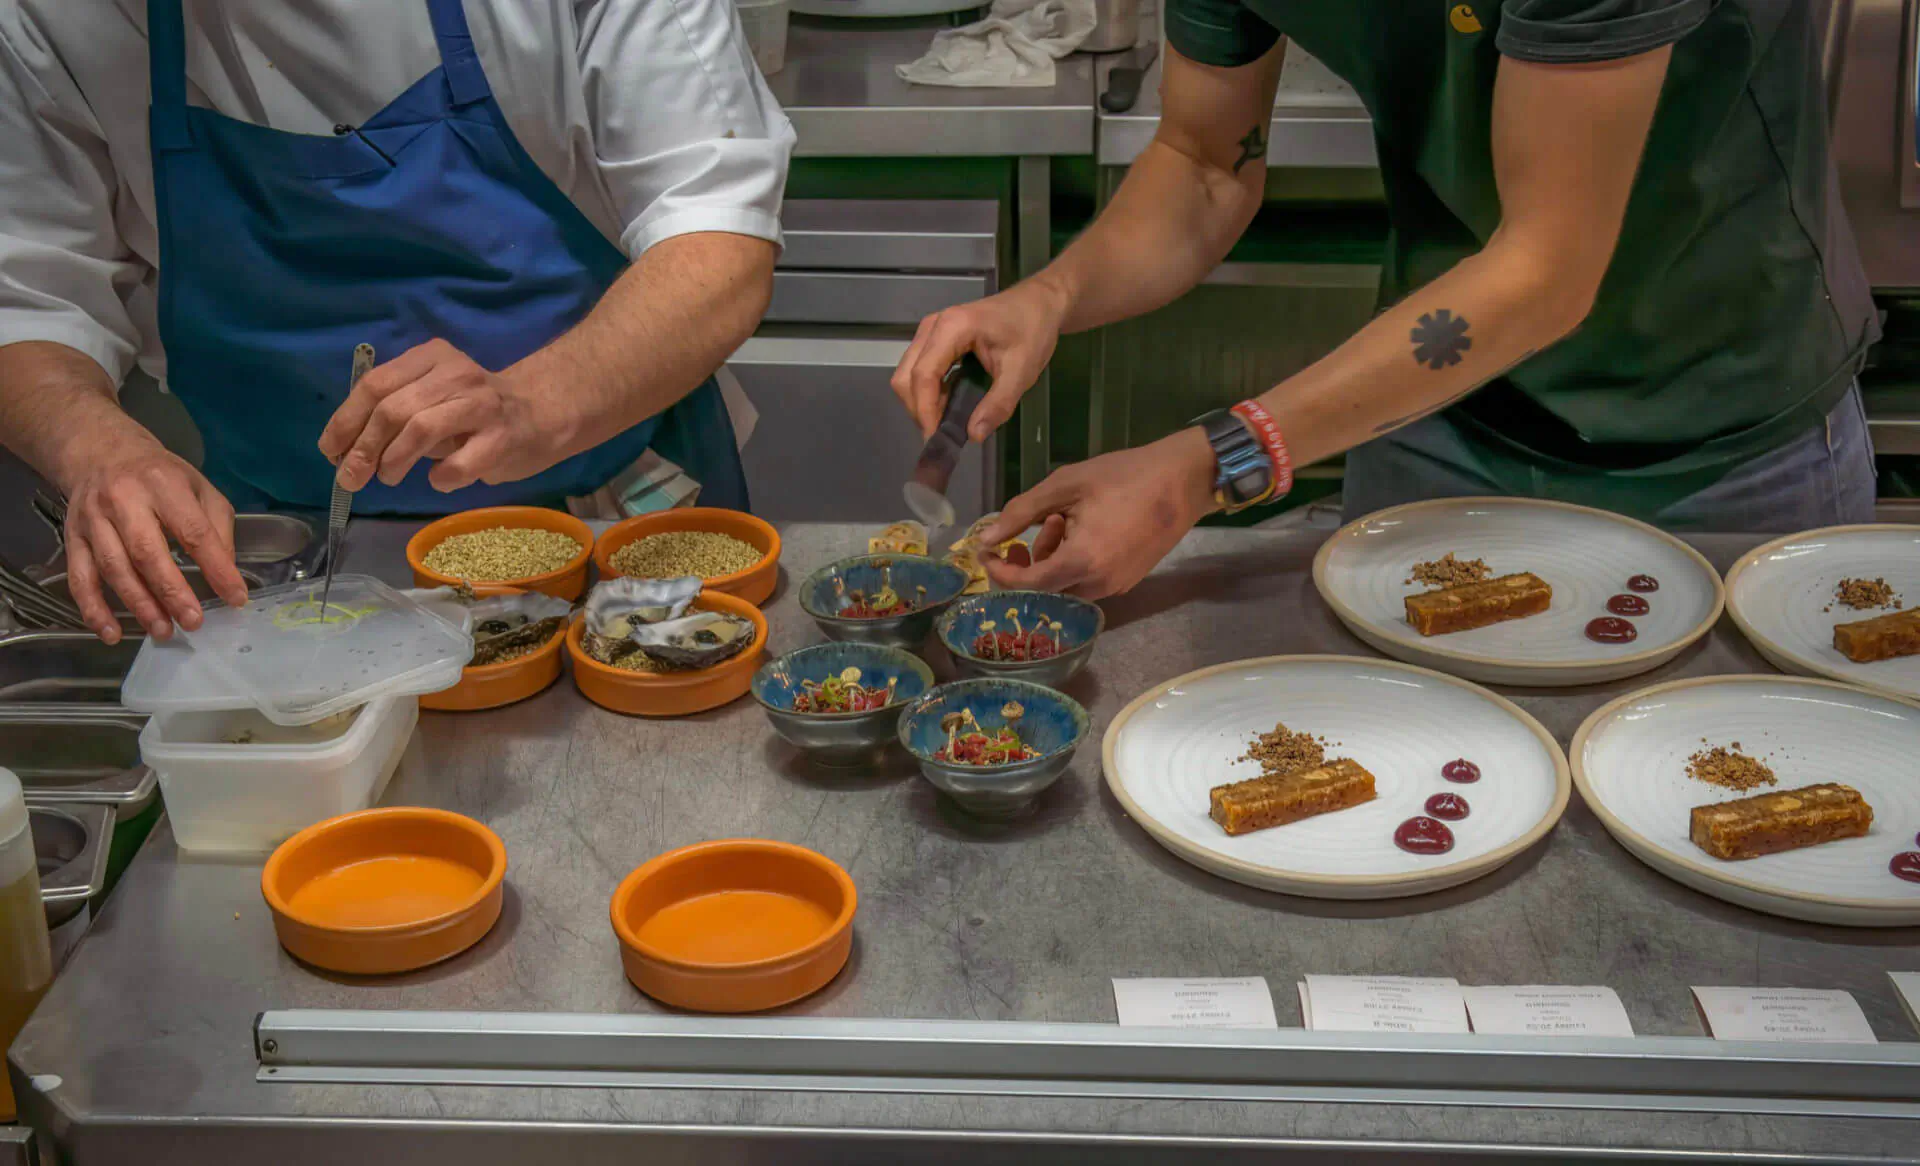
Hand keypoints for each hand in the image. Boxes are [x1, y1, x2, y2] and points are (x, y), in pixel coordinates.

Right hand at [61, 439, 245, 642]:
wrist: (101, 452)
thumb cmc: (159, 475)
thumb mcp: (198, 487)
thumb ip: (216, 527)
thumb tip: (226, 573)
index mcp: (164, 484)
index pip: (194, 531)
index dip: (216, 567)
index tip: (235, 597)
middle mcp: (124, 500)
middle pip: (147, 552)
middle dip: (172, 591)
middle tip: (194, 621)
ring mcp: (93, 519)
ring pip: (114, 568)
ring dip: (139, 605)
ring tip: (164, 631)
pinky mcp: (72, 536)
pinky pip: (80, 578)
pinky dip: (93, 609)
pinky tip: (112, 633)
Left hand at [318, 339, 573, 492]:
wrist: (542, 413)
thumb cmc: (474, 409)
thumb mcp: (431, 394)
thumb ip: (394, 411)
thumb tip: (346, 450)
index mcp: (432, 356)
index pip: (376, 384)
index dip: (346, 420)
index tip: (330, 451)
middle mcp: (456, 373)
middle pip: (393, 408)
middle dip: (364, 448)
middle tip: (351, 478)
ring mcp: (482, 404)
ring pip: (421, 429)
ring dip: (394, 461)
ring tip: (389, 478)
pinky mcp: (503, 437)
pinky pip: (458, 464)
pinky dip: (440, 478)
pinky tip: (439, 480)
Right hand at [891, 278, 1070, 441]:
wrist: (1038, 303)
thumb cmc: (1032, 330)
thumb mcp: (1021, 372)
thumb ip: (998, 404)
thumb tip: (974, 435)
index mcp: (952, 327)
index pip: (924, 375)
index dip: (925, 411)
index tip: (936, 439)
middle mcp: (933, 326)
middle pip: (906, 376)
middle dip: (919, 410)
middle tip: (942, 435)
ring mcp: (931, 331)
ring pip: (908, 374)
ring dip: (921, 402)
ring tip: (946, 423)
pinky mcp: (934, 338)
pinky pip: (919, 369)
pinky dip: (927, 392)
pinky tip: (947, 406)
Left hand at [976, 428, 1218, 598]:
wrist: (1186, 479)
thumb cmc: (1124, 476)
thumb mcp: (1065, 485)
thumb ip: (1020, 512)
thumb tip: (985, 538)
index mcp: (1082, 562)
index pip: (1027, 585)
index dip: (1000, 571)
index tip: (987, 551)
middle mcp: (1099, 584)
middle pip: (1045, 589)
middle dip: (1028, 563)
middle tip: (1027, 531)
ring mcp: (1117, 585)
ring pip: (1067, 585)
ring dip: (1052, 559)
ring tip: (1060, 520)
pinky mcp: (1129, 580)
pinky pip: (1088, 580)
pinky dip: (1074, 560)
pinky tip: (1082, 528)